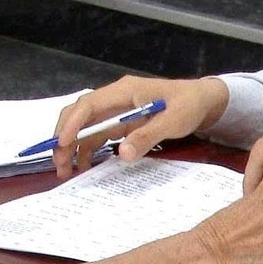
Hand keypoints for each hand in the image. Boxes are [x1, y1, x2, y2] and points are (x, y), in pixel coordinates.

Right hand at [50, 76, 229, 177]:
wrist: (203, 101)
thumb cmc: (189, 105)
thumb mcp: (172, 121)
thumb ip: (148, 136)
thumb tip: (122, 154)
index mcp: (124, 91)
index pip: (89, 104)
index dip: (72, 123)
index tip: (62, 144)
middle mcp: (115, 99)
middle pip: (80, 115)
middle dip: (65, 138)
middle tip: (59, 164)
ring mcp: (117, 111)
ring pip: (85, 127)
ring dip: (73, 147)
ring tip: (67, 172)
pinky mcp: (121, 122)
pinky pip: (97, 135)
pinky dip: (88, 150)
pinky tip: (85, 166)